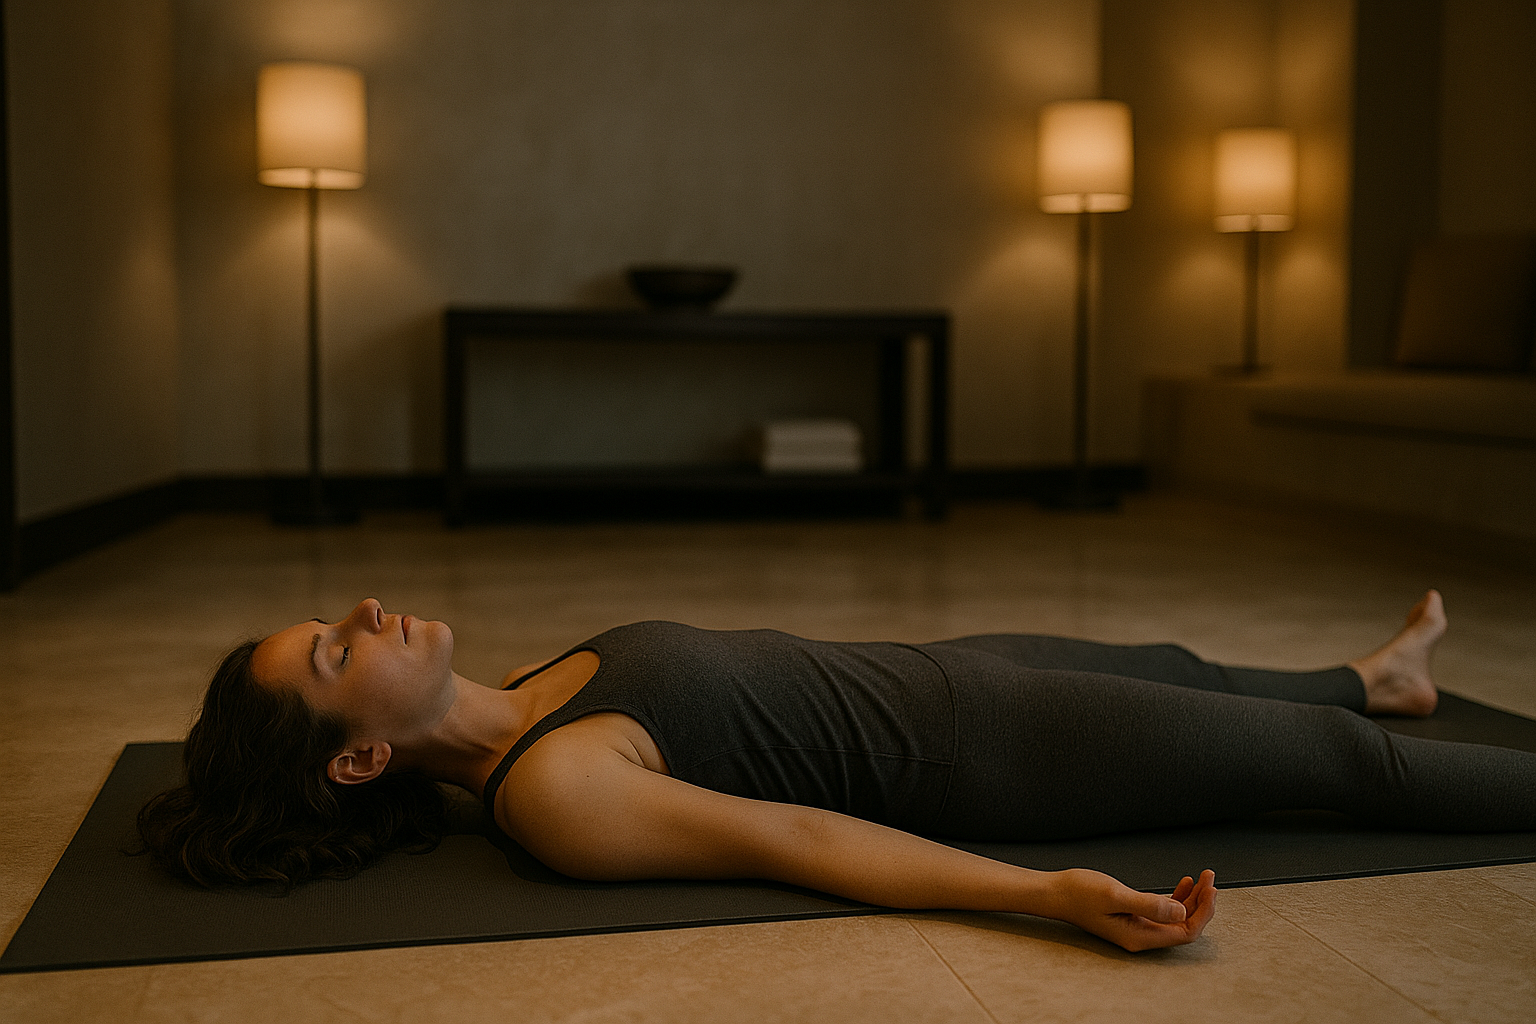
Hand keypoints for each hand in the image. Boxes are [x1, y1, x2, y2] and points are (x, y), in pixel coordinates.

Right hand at [1053, 868, 1216, 951]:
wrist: (1055, 892)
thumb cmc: (1079, 893)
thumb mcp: (1115, 896)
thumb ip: (1149, 905)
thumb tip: (1181, 913)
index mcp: (1139, 936)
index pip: (1184, 932)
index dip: (1202, 913)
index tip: (1210, 889)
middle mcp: (1141, 936)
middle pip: (1184, 926)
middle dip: (1202, 904)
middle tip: (1210, 878)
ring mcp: (1137, 927)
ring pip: (1176, 918)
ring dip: (1191, 899)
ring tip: (1202, 878)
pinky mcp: (1132, 916)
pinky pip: (1163, 911)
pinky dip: (1176, 898)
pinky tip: (1183, 883)